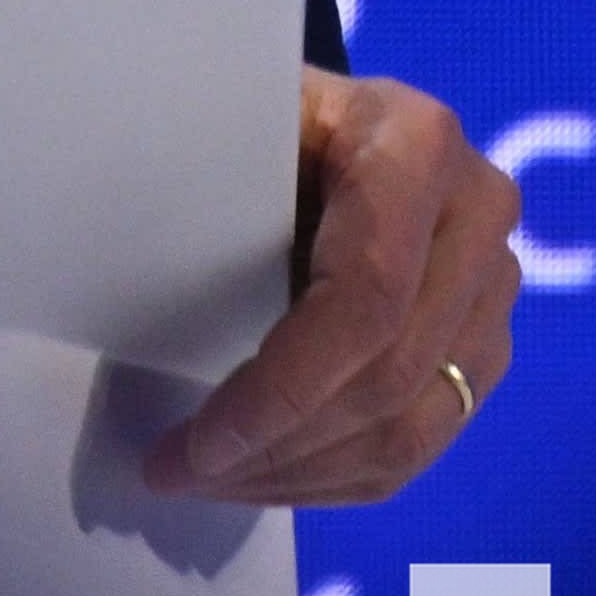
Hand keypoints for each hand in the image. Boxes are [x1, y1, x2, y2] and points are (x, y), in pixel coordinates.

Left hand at [145, 65, 517, 509]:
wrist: (323, 116)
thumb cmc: (252, 113)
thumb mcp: (228, 118)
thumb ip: (199, 176)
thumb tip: (100, 264)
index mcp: (415, 141)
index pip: (364, 297)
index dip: (281, 389)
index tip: (196, 443)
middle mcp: (479, 211)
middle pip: (389, 376)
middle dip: (275, 447)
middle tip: (175, 472)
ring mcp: (494, 284)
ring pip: (410, 427)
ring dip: (300, 475)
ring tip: (210, 482)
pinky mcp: (485, 341)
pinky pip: (423, 441)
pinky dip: (338, 476)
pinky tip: (266, 477)